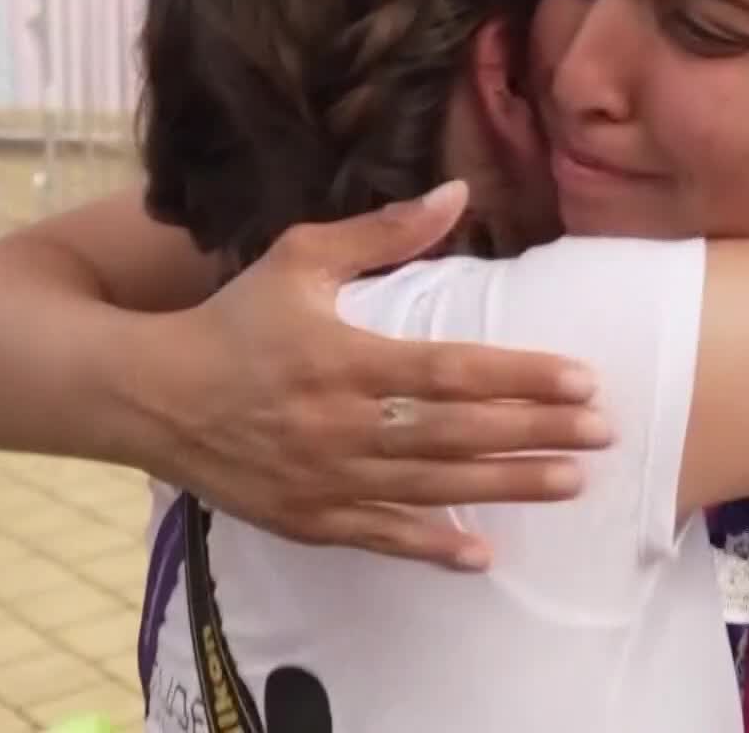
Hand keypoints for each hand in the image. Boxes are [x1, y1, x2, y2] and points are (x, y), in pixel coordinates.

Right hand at [145, 181, 612, 567]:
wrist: (144, 395)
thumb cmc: (231, 318)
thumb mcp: (299, 258)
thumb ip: (383, 232)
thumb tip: (458, 193)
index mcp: (343, 359)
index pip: (451, 372)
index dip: (521, 377)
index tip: (583, 378)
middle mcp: (339, 426)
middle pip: (456, 434)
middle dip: (536, 433)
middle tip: (605, 432)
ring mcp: (322, 480)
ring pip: (432, 489)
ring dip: (506, 488)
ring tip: (573, 482)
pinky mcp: (305, 520)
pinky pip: (379, 538)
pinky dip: (431, 548)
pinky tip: (482, 555)